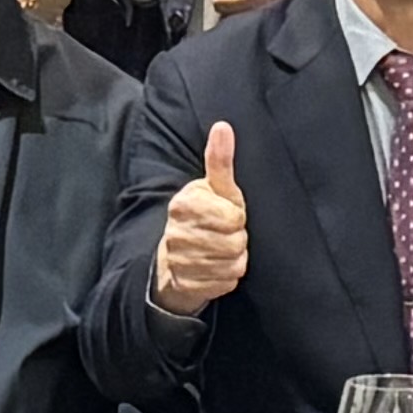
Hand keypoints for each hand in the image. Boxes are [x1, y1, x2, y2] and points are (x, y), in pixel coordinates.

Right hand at [152, 121, 250, 316]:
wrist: (175, 259)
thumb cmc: (204, 216)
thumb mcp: (214, 188)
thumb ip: (220, 160)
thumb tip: (223, 126)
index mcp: (183, 204)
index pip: (233, 217)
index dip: (237, 216)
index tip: (227, 214)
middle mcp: (176, 233)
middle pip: (235, 242)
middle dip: (237, 239)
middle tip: (224, 234)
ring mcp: (179, 261)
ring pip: (232, 263)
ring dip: (234, 259)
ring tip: (220, 250)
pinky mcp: (185, 286)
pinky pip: (225, 282)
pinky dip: (226, 277)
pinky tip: (214, 268)